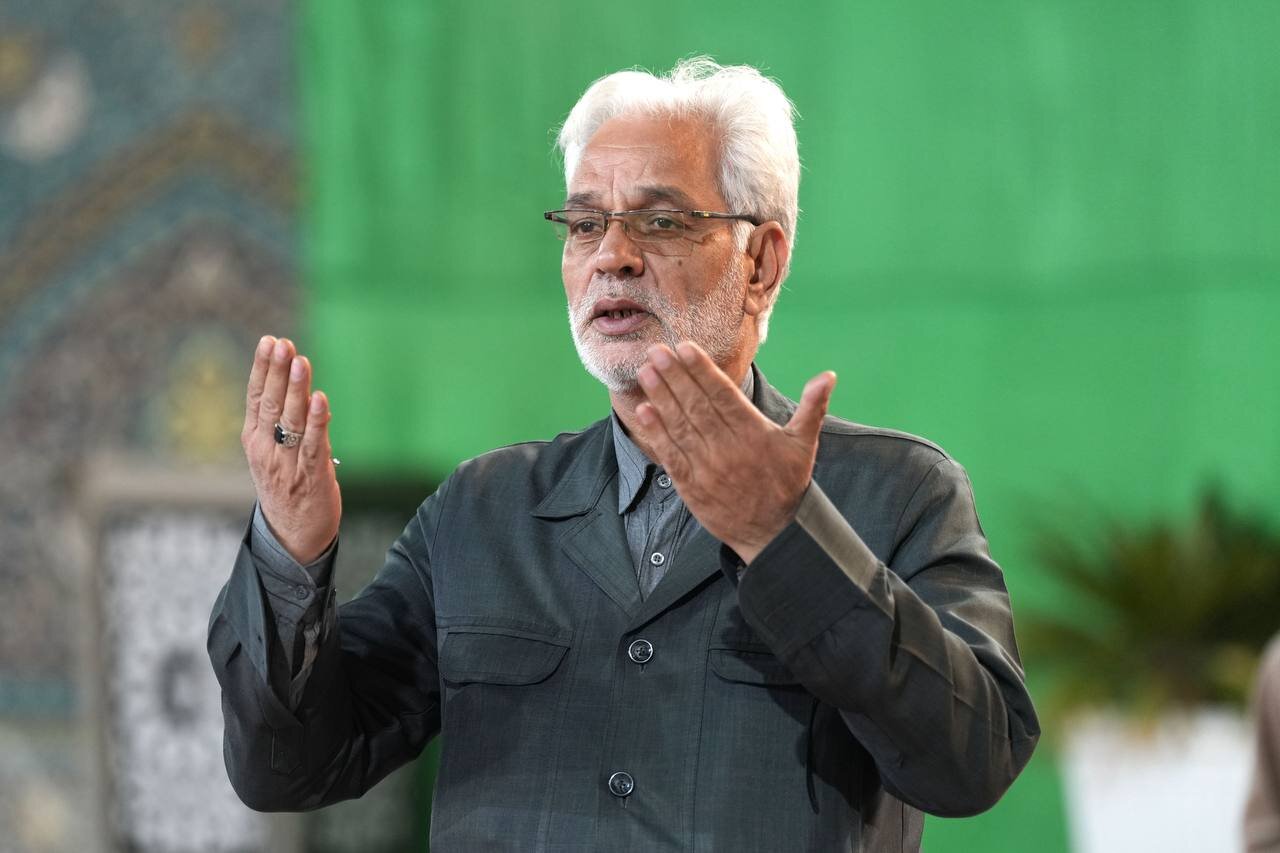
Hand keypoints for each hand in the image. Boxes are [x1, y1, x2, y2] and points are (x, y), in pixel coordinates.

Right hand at [241, 335, 341, 563]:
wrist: (292, 538)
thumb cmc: (286, 488)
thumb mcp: (274, 453)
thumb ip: (283, 422)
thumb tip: (301, 386)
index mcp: (254, 441)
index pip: (256, 397)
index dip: (263, 368)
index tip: (270, 341)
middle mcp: (265, 450)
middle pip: (271, 404)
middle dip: (278, 372)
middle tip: (283, 344)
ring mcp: (286, 465)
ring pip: (290, 420)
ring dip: (297, 390)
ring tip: (300, 361)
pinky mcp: (310, 477)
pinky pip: (314, 445)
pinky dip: (318, 422)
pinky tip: (321, 399)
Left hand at [633, 342, 835, 563]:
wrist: (773, 533)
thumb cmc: (787, 484)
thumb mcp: (804, 445)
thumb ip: (812, 407)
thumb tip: (829, 375)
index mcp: (753, 433)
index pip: (723, 395)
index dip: (702, 370)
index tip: (684, 347)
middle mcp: (728, 448)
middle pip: (697, 406)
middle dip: (675, 376)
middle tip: (655, 351)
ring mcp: (707, 467)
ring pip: (680, 426)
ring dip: (661, 398)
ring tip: (646, 372)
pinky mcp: (691, 486)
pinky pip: (671, 455)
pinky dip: (656, 433)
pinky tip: (643, 411)